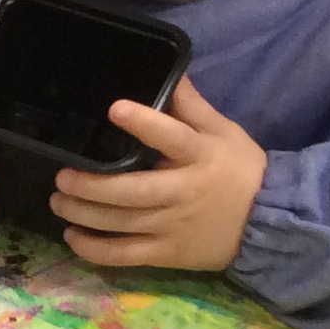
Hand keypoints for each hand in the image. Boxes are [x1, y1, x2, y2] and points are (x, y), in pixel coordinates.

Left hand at [51, 80, 266, 271]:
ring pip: (121, 224)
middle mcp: (184, 192)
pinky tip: (72, 236)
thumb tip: (170, 72)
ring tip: (58, 201)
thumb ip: (191, 106)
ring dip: (83, 213)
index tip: (115, 109)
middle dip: (90, 185)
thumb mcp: (223, 132)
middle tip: (62, 176)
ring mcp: (174, 227)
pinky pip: (125, 256)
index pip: (172, 138)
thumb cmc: (241, 171)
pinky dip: (94, 250)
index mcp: (199, 156)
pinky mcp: (168, 254)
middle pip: (132, 190)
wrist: (270, 224)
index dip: (144, 123)